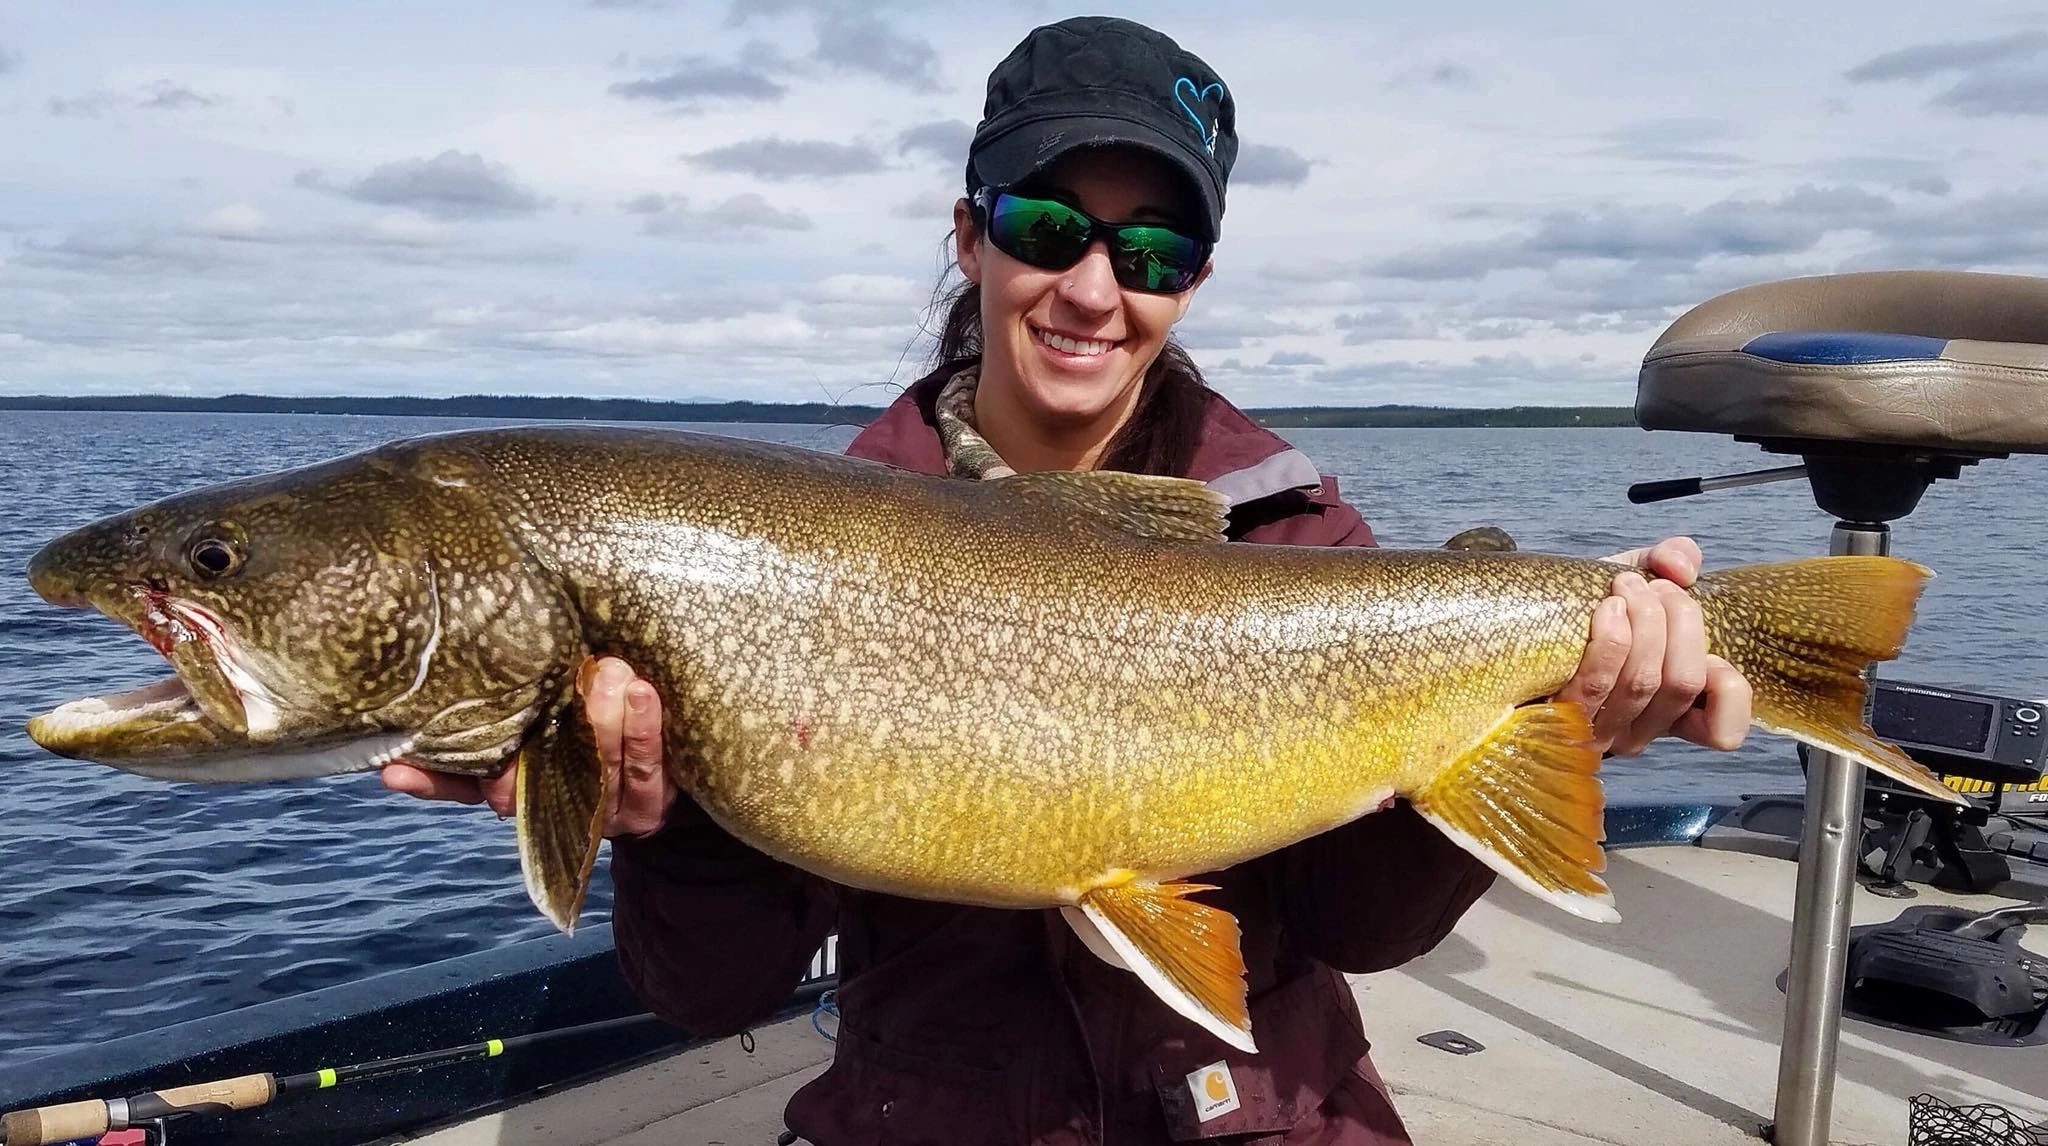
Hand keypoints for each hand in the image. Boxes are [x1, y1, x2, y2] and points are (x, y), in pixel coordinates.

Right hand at [380, 656, 676, 837]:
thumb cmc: (580, 739)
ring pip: (599, 767)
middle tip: (565, 677)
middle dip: (550, 730)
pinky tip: (643, 692)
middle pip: (539, 778)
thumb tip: (397, 752)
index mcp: (515, 792)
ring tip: (611, 671)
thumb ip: (482, 737)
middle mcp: (553, 808)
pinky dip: (644, 728)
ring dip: (606, 718)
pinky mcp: (649, 805)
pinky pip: (646, 765)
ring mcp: (603, 810)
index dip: (432, 778)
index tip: (397, 765)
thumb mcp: (531, 734)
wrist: (658, 785)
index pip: (465, 787)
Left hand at [1552, 536, 1752, 755]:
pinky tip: (1606, 609)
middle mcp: (1640, 730)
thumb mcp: (1639, 578)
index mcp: (1672, 711)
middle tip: (1655, 587)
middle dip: (1679, 620)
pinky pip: (1596, 683)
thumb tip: (1681, 565)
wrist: (1520, 624)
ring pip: (1642, 681)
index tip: (1711, 648)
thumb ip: (1671, 562)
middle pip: (1682, 683)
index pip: (1724, 731)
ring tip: (1626, 586)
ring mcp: (1599, 732)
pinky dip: (1610, 639)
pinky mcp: (1560, 721)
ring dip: (1643, 622)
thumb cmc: (1590, 609)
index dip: (1729, 689)